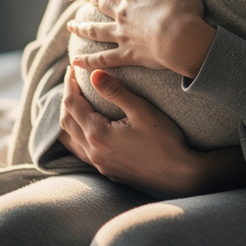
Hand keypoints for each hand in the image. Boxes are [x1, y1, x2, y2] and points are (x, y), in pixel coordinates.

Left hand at [58, 67, 245, 195]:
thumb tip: (94, 73)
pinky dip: (76, 136)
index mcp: (97, 134)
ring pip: (70, 139)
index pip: (71, 104)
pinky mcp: (107, 171)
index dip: (70, 84)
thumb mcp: (141, 111)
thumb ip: (115, 91)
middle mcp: (93, 151)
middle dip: (66, 99)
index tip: (73, 70)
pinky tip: (85, 129)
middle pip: (66, 121)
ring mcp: (99, 164)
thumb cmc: (164, 141)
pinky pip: (81, 151)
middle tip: (73, 82)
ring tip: (76, 103)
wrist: (179, 175)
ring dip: (69, 119)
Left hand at [68, 0, 215, 78]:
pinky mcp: (125, 54)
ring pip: (95, 30)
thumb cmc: (184, 12)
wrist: (181, 40)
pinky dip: (88, 61)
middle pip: (103, 2)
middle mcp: (123, 12)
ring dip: (81, 27)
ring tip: (70, 25)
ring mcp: (121, 34)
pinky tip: (75, 61)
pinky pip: (102, 58)